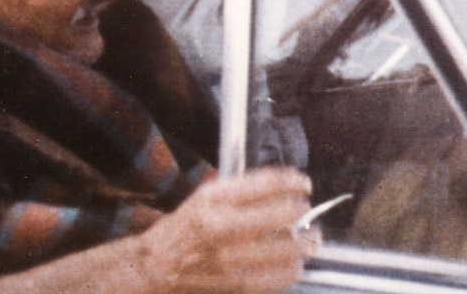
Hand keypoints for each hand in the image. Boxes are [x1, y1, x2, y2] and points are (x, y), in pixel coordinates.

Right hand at [137, 167, 315, 293]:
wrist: (158, 266)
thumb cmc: (186, 227)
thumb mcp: (205, 196)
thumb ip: (242, 189)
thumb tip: (286, 188)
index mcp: (215, 200)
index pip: (268, 184)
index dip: (293, 182)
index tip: (303, 184)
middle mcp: (222, 226)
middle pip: (284, 214)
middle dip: (302, 211)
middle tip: (305, 211)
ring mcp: (230, 259)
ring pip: (289, 248)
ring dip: (305, 242)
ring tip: (308, 239)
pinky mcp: (237, 285)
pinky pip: (281, 277)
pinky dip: (293, 268)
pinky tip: (293, 262)